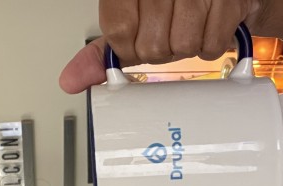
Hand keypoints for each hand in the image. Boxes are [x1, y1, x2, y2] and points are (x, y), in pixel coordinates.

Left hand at [59, 0, 265, 93]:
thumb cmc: (172, 7)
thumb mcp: (131, 22)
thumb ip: (103, 53)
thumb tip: (71, 81)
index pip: (119, 32)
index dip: (129, 48)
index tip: (138, 44)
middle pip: (151, 47)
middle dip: (161, 50)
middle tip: (169, 32)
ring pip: (182, 48)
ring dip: (187, 48)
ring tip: (189, 27)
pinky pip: (212, 46)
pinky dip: (211, 45)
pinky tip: (207, 26)